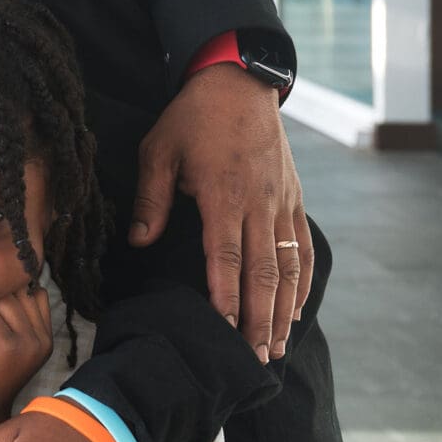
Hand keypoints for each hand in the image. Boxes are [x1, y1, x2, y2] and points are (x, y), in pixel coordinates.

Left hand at [127, 64, 311, 360]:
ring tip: (277, 346)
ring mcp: (281, 203)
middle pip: (263, 272)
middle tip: (255, 358)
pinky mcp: (293, 199)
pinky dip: (302, 281)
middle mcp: (259, 204)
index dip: (227, 296)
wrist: (239, 83)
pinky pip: (302, 247)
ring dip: (284, 309)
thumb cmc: (192, 118)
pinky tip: (297, 307)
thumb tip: (139, 242)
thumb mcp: (159, 150)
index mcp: (223, 194)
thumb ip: (151, 199)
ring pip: (288, 266)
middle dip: (260, 319)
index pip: (226, 256)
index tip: (225, 329)